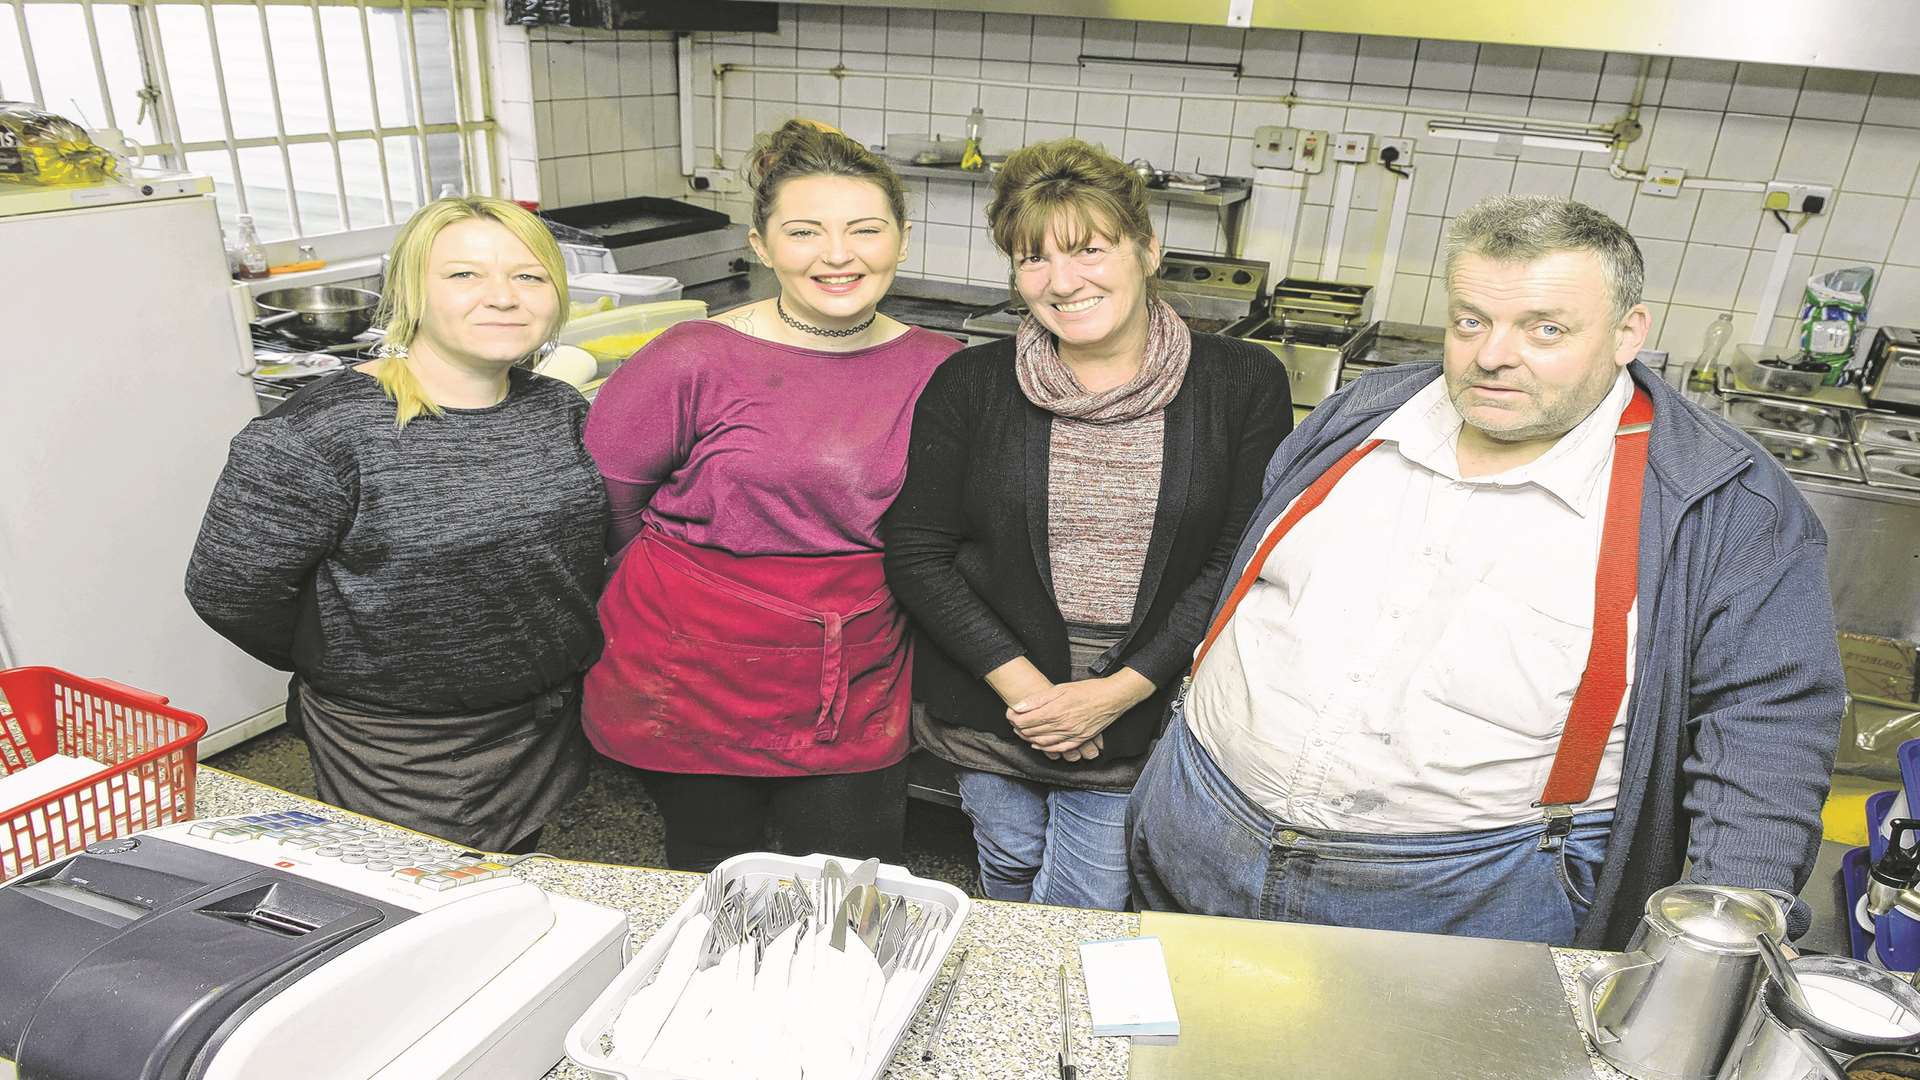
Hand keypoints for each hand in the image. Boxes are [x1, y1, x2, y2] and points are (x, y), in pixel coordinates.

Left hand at [1008, 668, 1155, 757]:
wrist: (1112, 698)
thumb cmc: (1087, 690)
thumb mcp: (1061, 688)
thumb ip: (1038, 699)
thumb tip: (1018, 706)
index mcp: (1056, 711)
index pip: (1026, 720)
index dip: (1014, 719)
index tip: (1009, 714)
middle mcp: (1062, 725)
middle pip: (1032, 732)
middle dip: (1019, 728)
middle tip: (1013, 723)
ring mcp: (1071, 734)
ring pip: (1043, 742)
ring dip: (1029, 739)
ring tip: (1022, 733)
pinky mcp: (1080, 740)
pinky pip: (1058, 748)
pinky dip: (1046, 748)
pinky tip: (1038, 745)